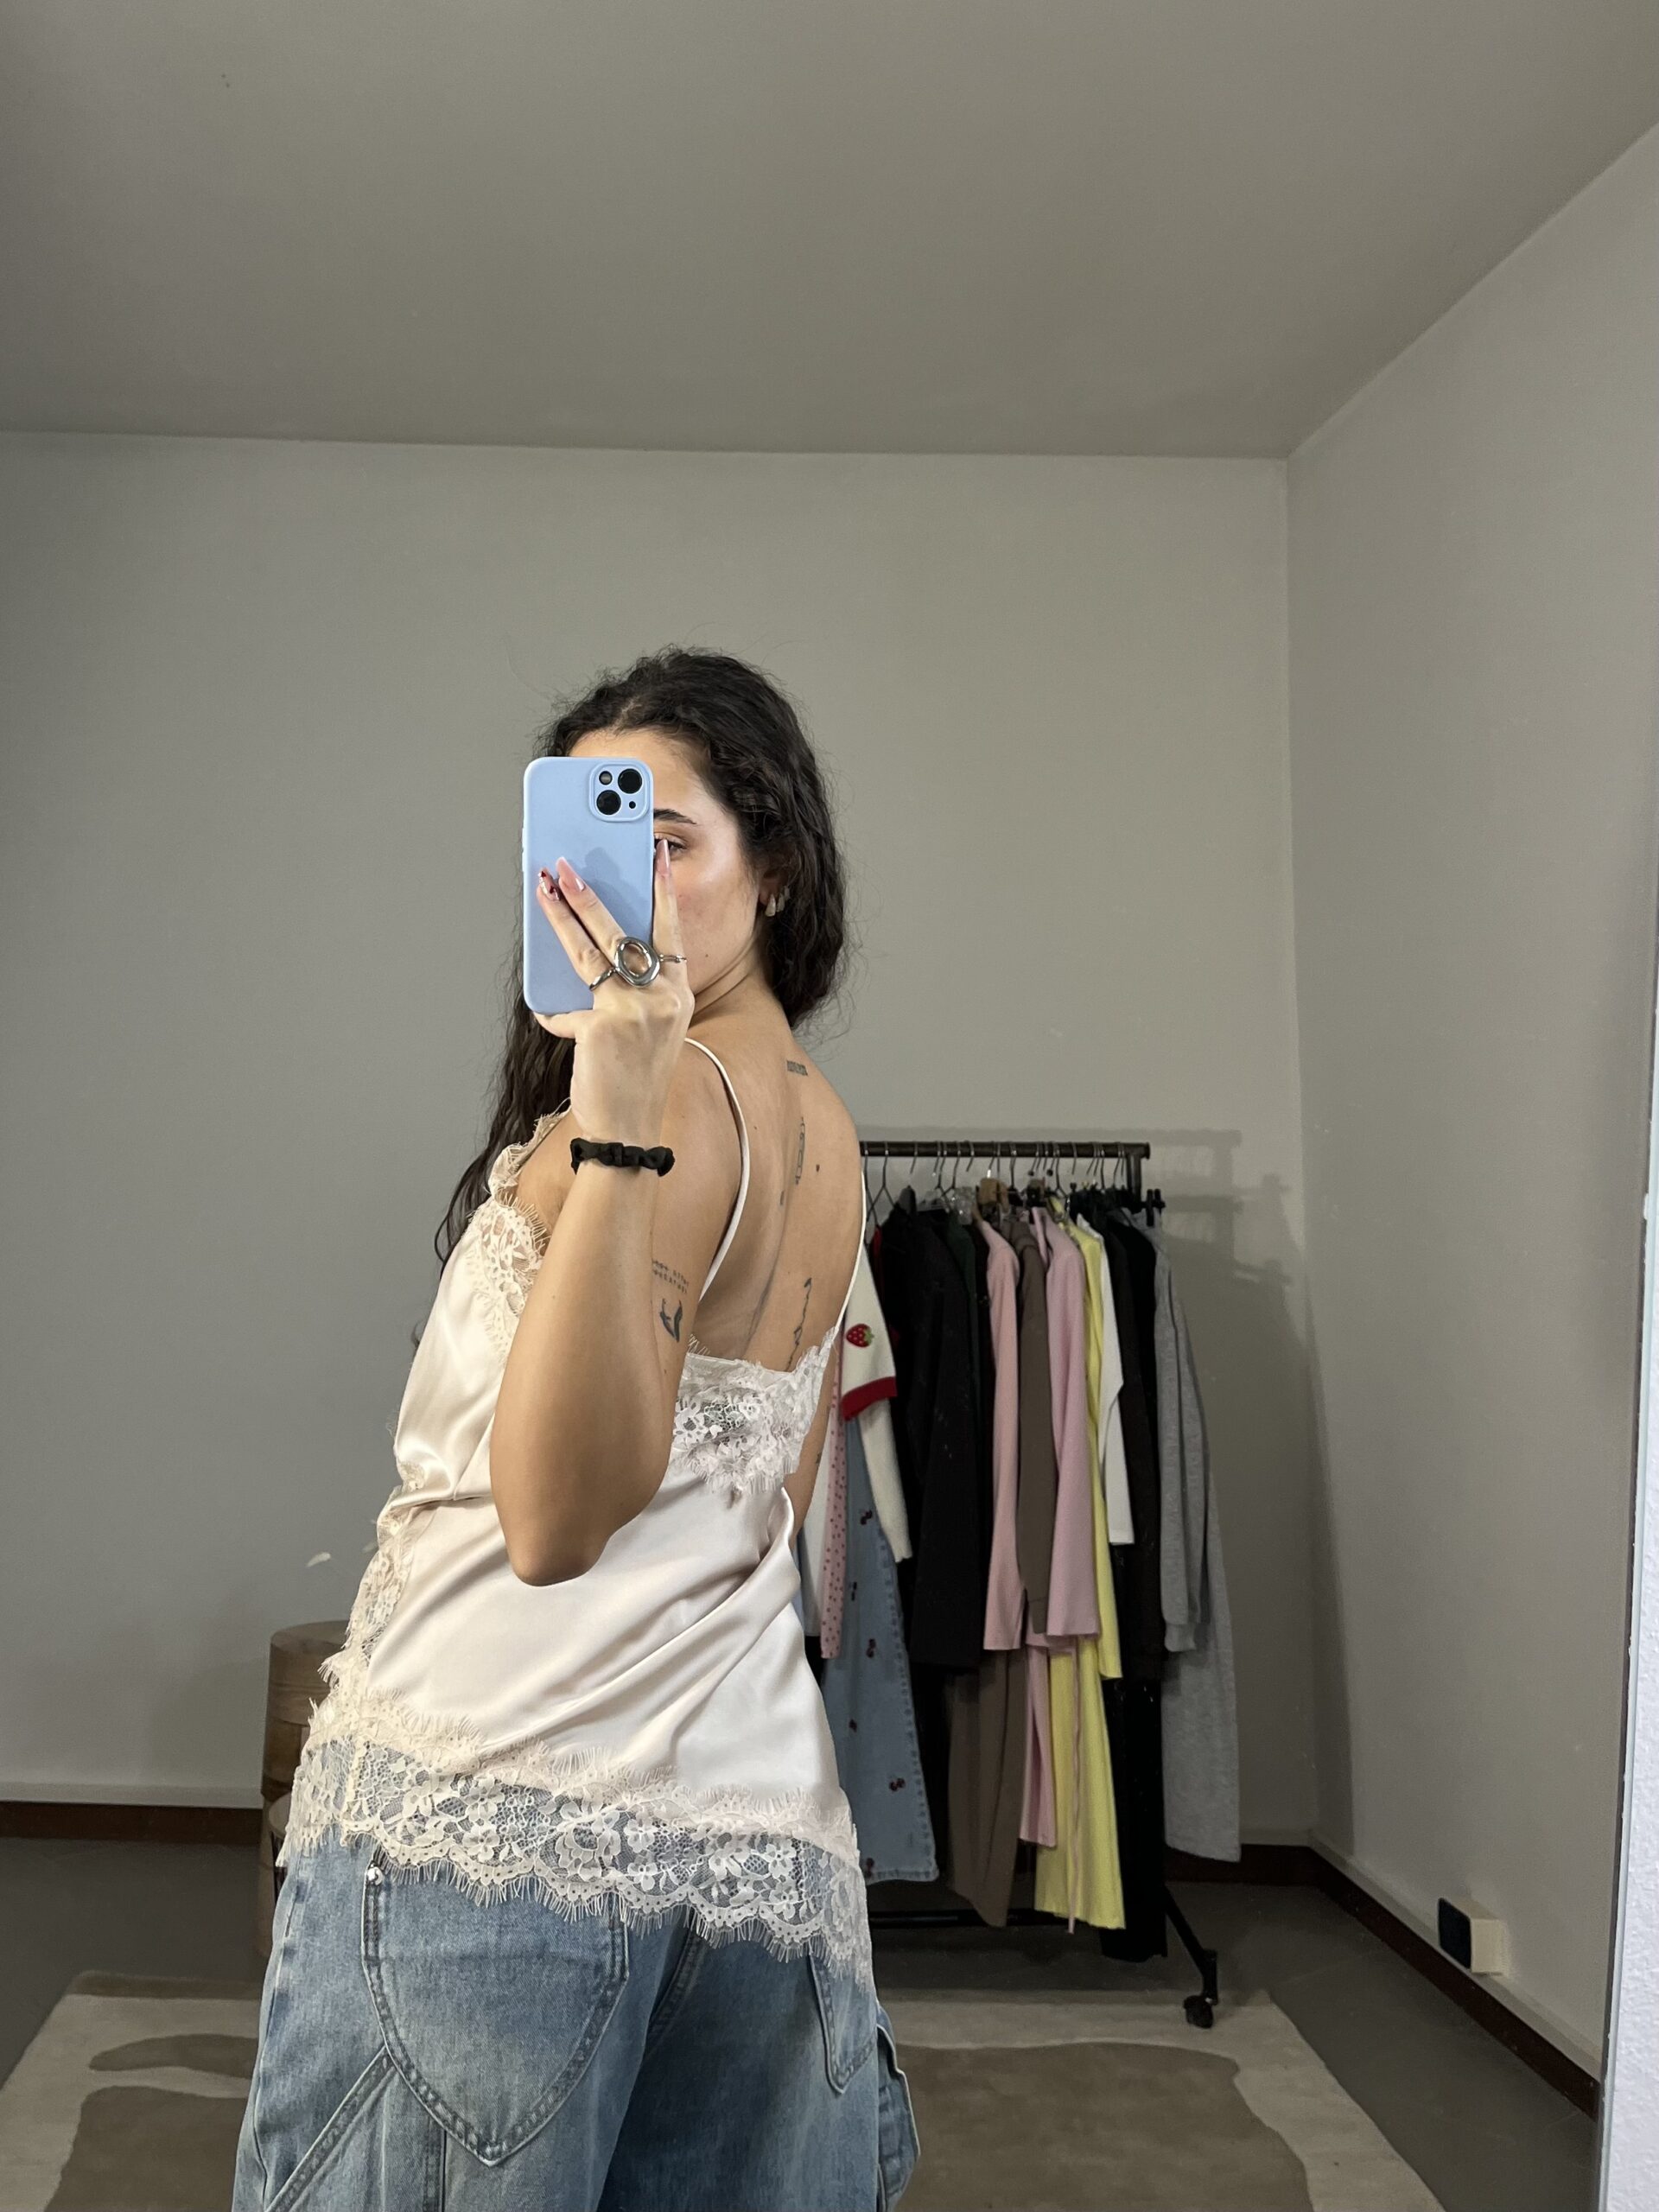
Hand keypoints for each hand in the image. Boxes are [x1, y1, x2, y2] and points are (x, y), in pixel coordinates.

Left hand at [532, 838, 692, 1143]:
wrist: (628, 1131)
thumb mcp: (649, 1029)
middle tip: (565, 866)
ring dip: (561, 917)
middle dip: (589, 894)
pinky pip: (564, 1009)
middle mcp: (663, 999)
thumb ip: (631, 990)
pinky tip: (543, 1010)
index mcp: (679, 995)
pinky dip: (551, 1013)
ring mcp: (634, 1011)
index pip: (670, 930)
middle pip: (621, 932)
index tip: (657, 854)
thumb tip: (590, 949)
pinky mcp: (602, 1027)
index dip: (663, 890)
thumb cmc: (635, 1077)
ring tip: (543, 889)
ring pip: (589, 952)